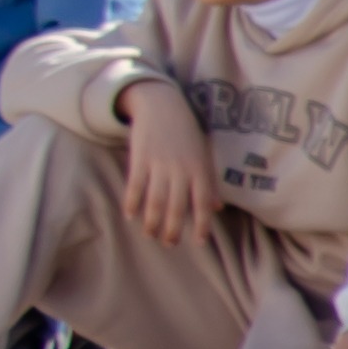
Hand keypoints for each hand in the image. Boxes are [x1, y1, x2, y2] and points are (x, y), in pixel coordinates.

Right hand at [115, 78, 217, 243]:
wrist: (162, 105)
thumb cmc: (187, 132)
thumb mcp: (203, 155)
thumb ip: (209, 182)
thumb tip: (217, 208)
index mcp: (200, 170)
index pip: (202, 204)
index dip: (200, 225)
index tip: (197, 242)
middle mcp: (181, 169)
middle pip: (176, 207)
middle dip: (172, 229)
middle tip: (168, 243)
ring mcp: (159, 164)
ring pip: (155, 201)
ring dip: (152, 221)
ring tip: (149, 234)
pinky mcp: (140, 158)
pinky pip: (136, 186)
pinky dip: (132, 202)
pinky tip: (130, 214)